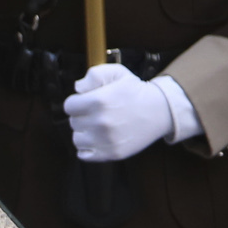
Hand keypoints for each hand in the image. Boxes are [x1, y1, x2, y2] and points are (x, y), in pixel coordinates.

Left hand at [64, 63, 193, 162]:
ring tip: (97, 126)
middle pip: (73, 122)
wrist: (159, 111)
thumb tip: (77, 88)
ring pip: (77, 139)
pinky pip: (84, 154)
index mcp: (98, 101)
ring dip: (84, 133)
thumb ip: (94, 75)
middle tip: (96, 113)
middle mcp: (100, 122)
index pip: (69, 106)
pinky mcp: (112, 153)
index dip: (76, 102)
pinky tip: (98, 139)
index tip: (86, 102)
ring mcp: (105, 140)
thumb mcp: (117, 73)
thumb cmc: (136, 91)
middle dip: (81, 116)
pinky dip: (88, 148)